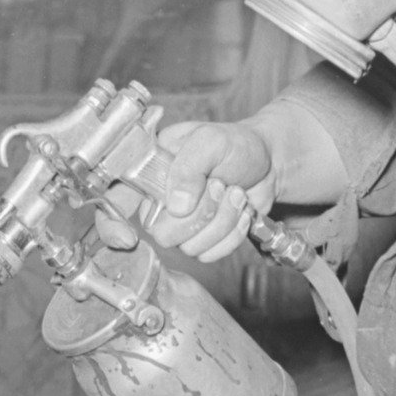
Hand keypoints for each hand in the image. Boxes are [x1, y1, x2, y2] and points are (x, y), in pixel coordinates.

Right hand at [145, 119, 276, 263]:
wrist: (268, 162)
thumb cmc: (236, 145)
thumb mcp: (210, 141)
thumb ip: (188, 168)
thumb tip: (177, 208)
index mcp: (152, 173)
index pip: (127, 205)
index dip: (132, 220)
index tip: (159, 216)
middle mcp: (162, 202)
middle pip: (164, 234)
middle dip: (202, 213)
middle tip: (220, 185)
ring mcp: (182, 225)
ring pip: (191, 247)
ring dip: (223, 220)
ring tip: (236, 192)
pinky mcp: (204, 239)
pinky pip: (210, 254)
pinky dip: (233, 234)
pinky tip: (241, 211)